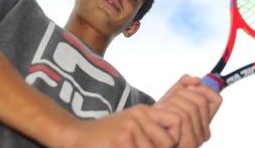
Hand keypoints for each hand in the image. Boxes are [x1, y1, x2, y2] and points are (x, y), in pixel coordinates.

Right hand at [59, 104, 180, 147]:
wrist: (77, 135)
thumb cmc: (108, 134)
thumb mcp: (132, 124)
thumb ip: (152, 129)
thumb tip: (173, 142)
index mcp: (143, 110)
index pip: (176, 121)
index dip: (175, 138)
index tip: (165, 146)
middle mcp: (138, 116)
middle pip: (168, 142)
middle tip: (141, 147)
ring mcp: (129, 128)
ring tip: (127, 147)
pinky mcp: (120, 141)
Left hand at [156, 75, 221, 147]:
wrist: (147, 132)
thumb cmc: (160, 115)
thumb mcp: (172, 96)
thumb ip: (184, 84)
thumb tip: (197, 79)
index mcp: (204, 120)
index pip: (216, 99)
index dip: (204, 89)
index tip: (189, 87)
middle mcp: (204, 131)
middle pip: (201, 101)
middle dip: (183, 93)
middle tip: (170, 97)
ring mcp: (197, 139)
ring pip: (191, 108)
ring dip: (173, 101)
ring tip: (162, 106)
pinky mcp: (187, 144)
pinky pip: (182, 118)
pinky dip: (169, 110)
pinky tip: (161, 112)